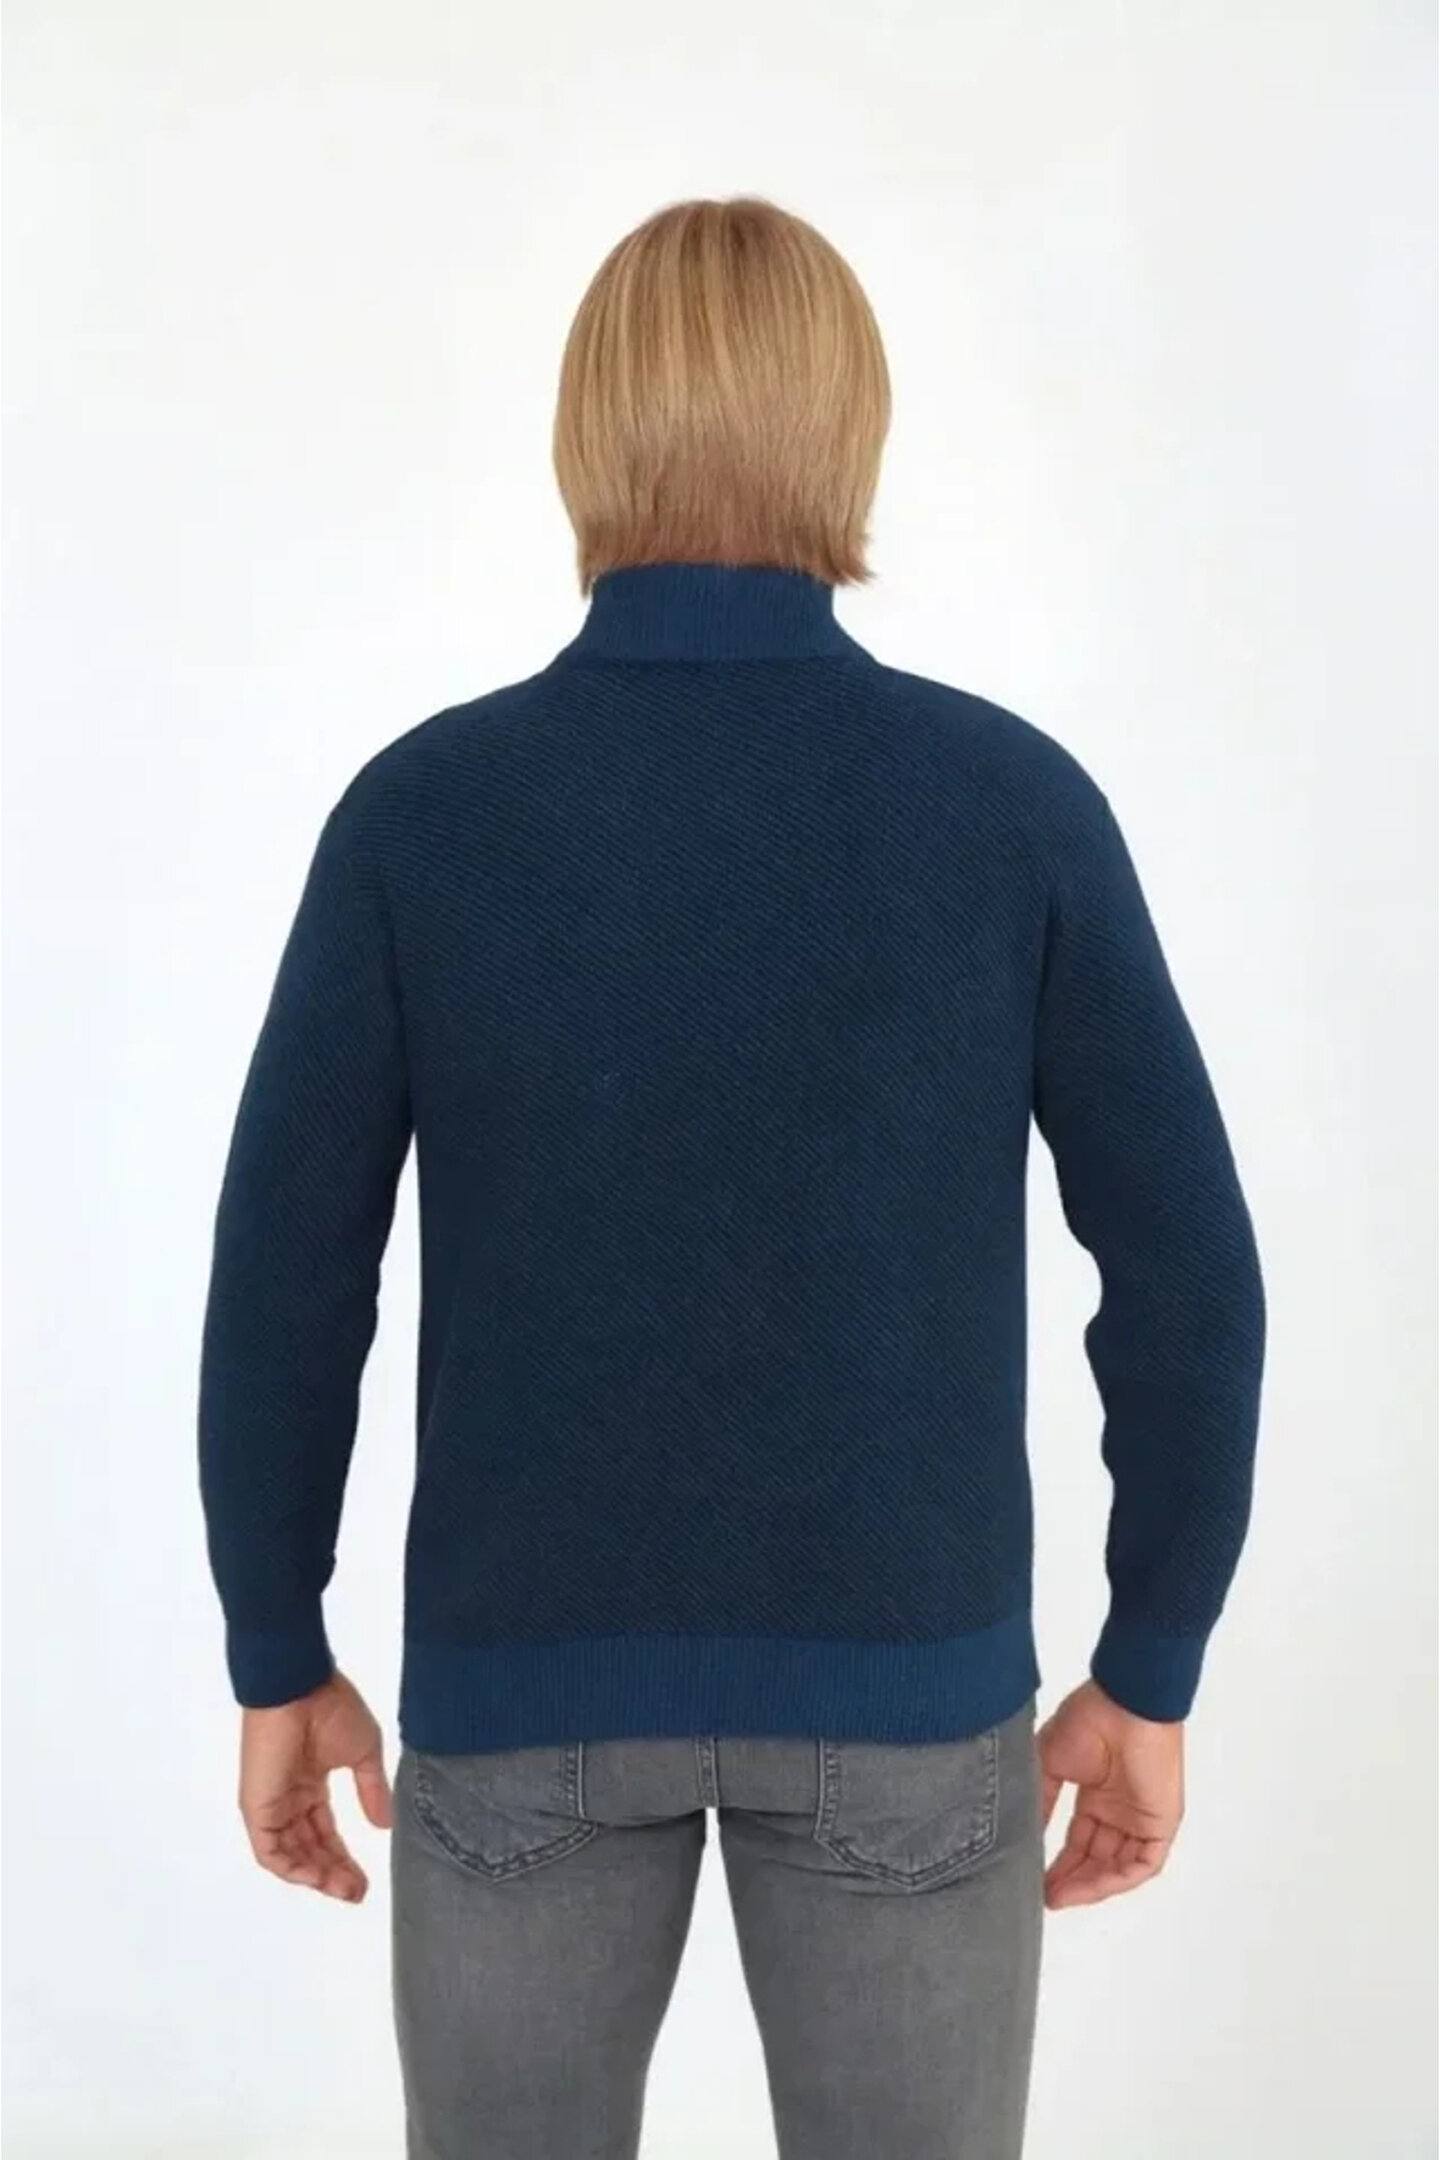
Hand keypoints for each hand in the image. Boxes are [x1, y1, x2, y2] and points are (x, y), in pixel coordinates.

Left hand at [239, 1671, 392, 1900]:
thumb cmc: (332, 1709)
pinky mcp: (257, 1808)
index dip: (345, 1859)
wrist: (299, 1687)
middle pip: (310, 1849)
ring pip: (291, 1856)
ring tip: (345, 1890)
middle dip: (334, 1874)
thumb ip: (372, 1789)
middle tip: (358, 1893)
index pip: (325, 1833)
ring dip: (317, 1877)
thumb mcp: (364, 1752)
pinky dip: (292, 1868)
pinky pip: (270, 1851)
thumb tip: (385, 1824)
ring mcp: (272, 1804)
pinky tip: (317, 1878)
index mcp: (311, 1783)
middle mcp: (289, 1799)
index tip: (366, 1881)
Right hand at [1037, 1680, 1182, 1908]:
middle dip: (1071, 1879)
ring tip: (1060, 1896)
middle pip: (1096, 1857)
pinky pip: (1143, 1863)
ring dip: (1090, 1885)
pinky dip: (1118, 1879)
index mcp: (1097, 1794)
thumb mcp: (1050, 1761)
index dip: (1058, 1862)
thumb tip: (1024, 1833)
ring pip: (1118, 1866)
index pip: (1078, 1841)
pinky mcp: (1162, 1822)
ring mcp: (1141, 1818)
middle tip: (1044, 1895)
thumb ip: (1041, 1798)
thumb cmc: (1089, 1721)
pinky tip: (1091, 1887)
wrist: (1125, 1703)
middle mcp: (1119, 1810)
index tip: (1034, 1878)